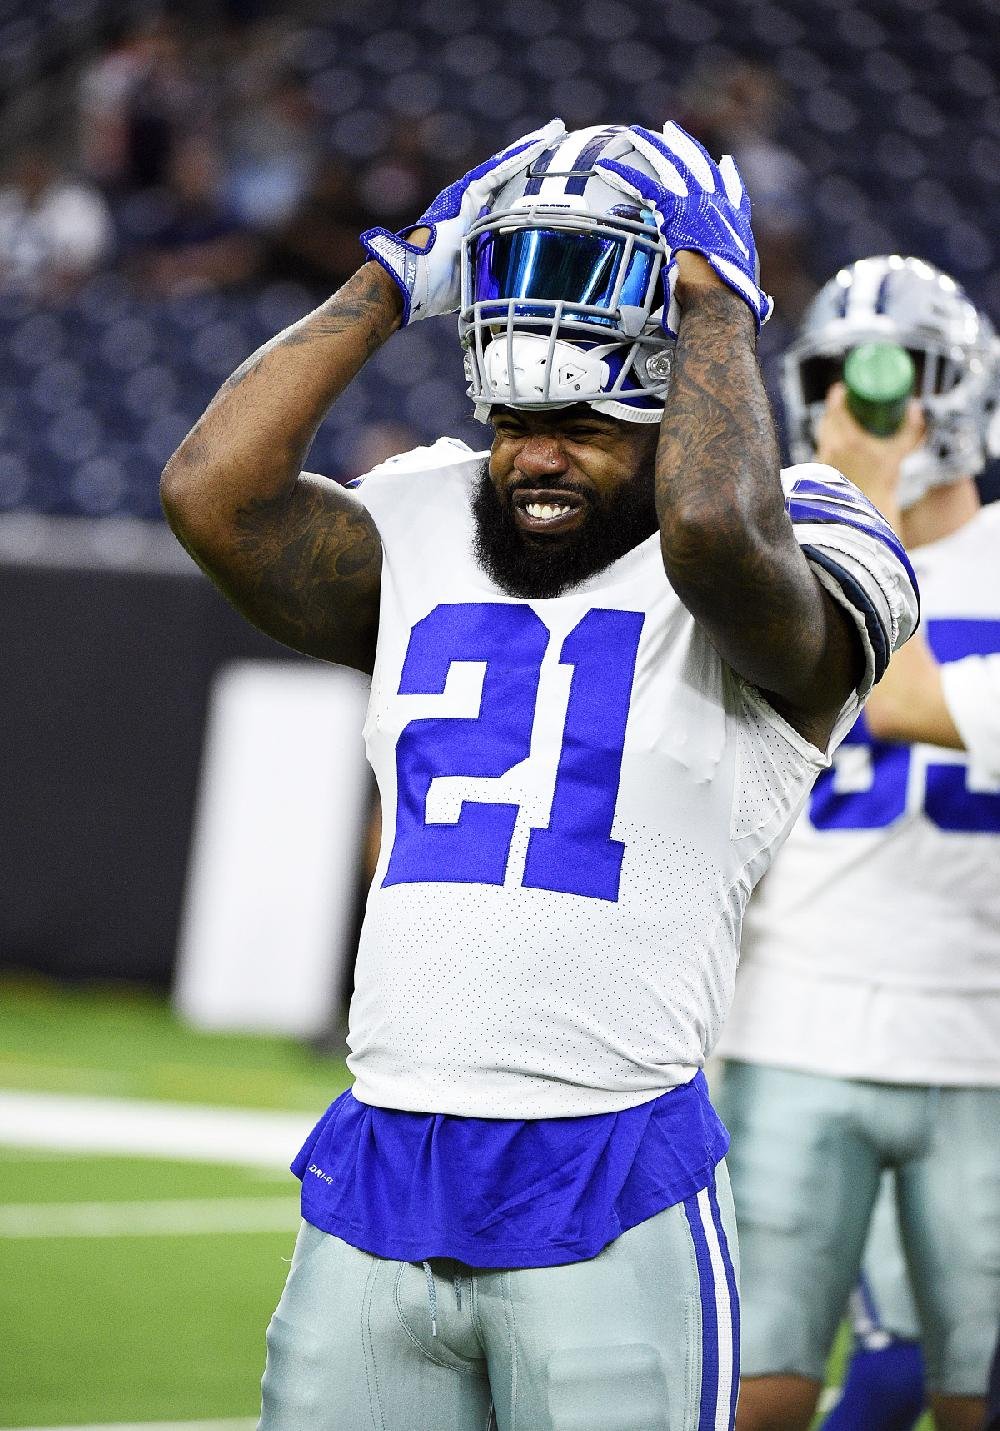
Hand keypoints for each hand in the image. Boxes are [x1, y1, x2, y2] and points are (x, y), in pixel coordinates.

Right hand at [360, 119, 565, 325]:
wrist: (412, 281)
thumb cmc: (439, 287)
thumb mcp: (477, 274)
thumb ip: (495, 267)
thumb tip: (519, 282)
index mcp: (476, 221)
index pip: (508, 196)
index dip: (528, 181)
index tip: (550, 170)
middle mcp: (472, 203)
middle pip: (509, 175)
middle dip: (533, 156)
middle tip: (557, 135)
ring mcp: (469, 197)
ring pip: (507, 167)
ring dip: (531, 148)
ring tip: (554, 131)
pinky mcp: (467, 195)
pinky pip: (499, 172)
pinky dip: (520, 156)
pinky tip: (541, 141)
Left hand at [595, 121, 772, 332]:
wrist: (722, 305)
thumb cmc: (732, 310)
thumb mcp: (745, 296)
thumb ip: (747, 293)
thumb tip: (761, 308)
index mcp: (736, 228)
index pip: (733, 194)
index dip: (727, 177)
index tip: (723, 163)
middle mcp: (720, 208)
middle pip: (700, 166)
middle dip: (684, 146)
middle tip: (672, 130)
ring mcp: (699, 206)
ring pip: (672, 166)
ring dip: (652, 147)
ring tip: (635, 134)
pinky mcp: (675, 212)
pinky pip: (643, 186)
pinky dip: (623, 175)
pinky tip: (605, 167)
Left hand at [816, 382, 925, 523]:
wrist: (870, 505)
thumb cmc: (885, 479)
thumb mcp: (900, 451)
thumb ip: (911, 428)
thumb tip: (915, 406)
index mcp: (849, 440)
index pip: (835, 410)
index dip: (836, 396)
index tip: (841, 389)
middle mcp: (832, 448)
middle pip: (826, 419)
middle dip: (833, 408)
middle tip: (845, 401)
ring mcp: (824, 459)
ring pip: (822, 433)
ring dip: (828, 422)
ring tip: (839, 417)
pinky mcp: (820, 469)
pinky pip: (820, 447)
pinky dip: (826, 438)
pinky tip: (832, 436)